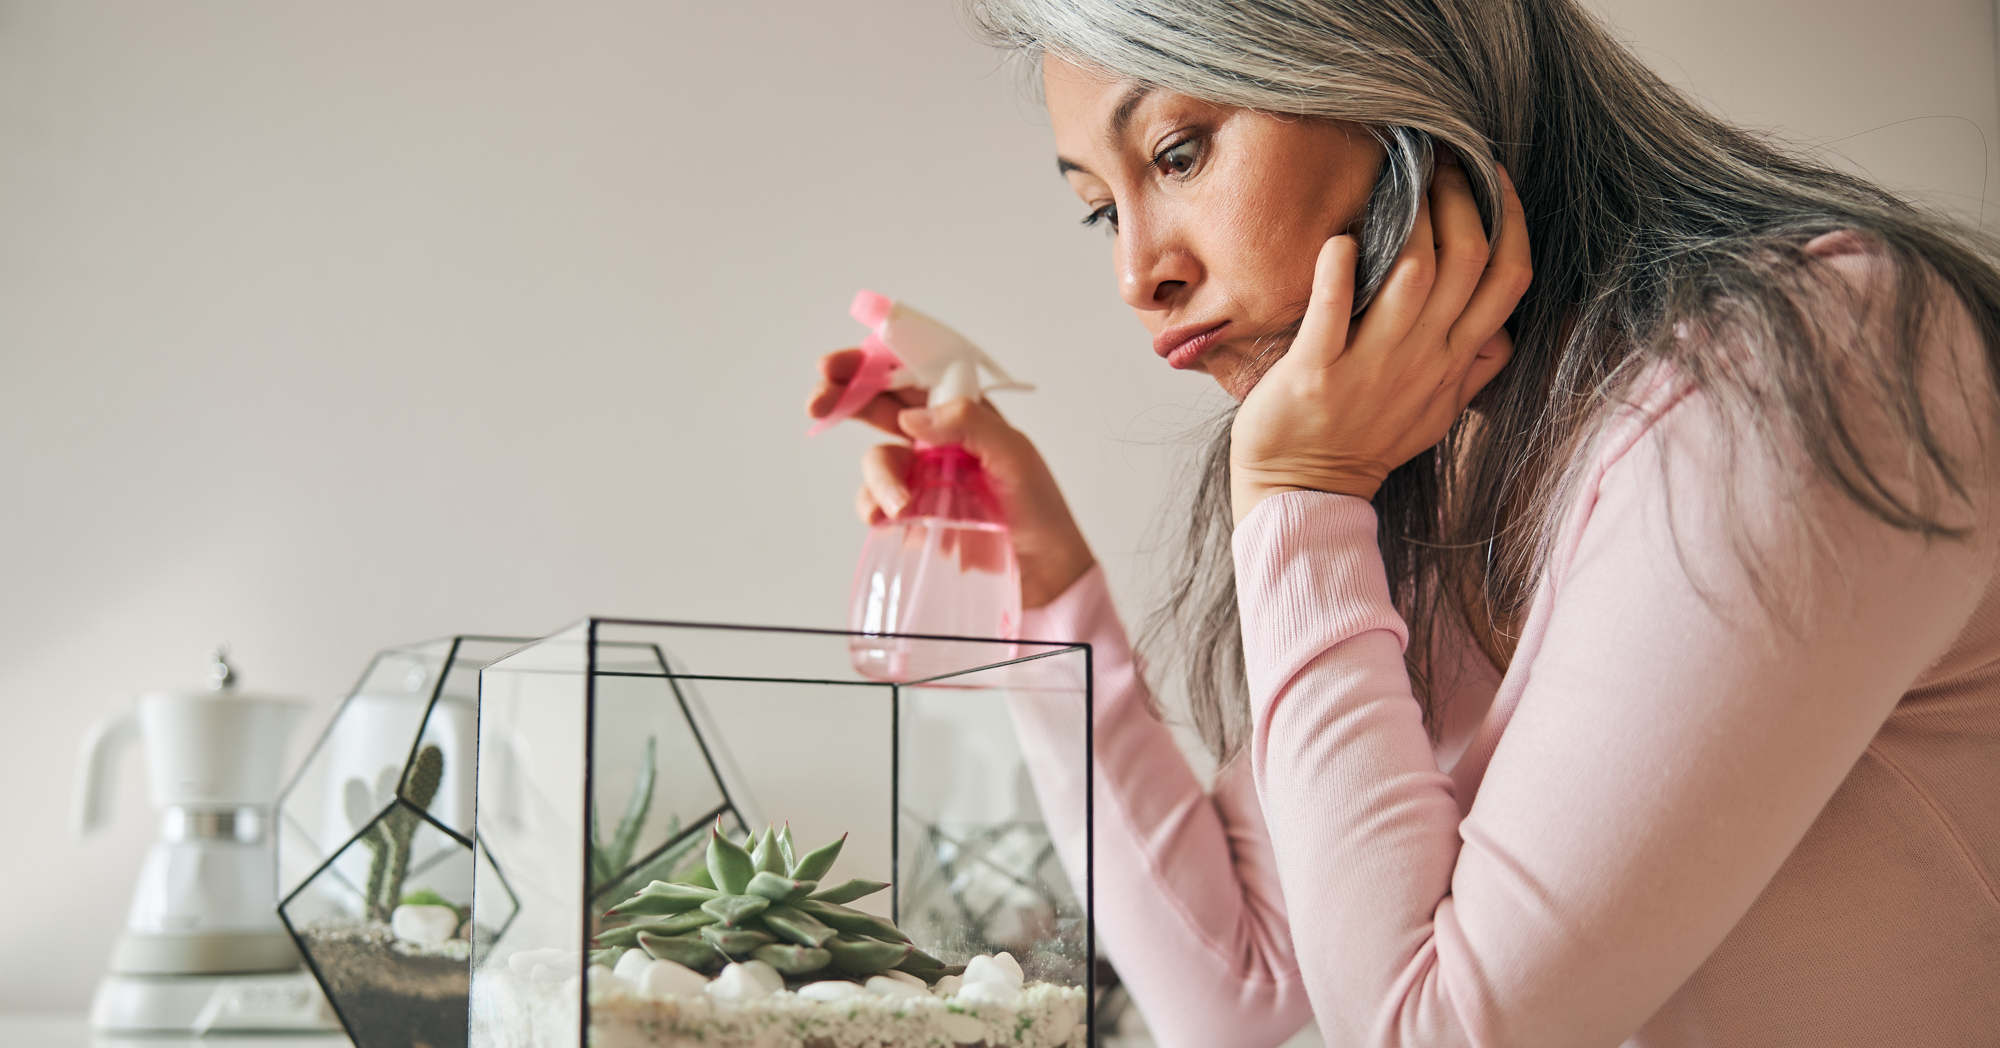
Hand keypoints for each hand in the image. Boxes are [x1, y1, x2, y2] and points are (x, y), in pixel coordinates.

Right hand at [808, 352, 1095, 608]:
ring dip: (877, 478)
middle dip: (843, 399)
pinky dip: (873, 508)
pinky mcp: (912, 513)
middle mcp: (936, 437)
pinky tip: (887, 520)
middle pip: (877, 405)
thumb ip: (968, 424)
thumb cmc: (1038, 508)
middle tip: (818, 404)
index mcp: (962, 410)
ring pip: (877, 460)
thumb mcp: (1015, 454)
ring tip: (900, 507)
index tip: (839, 367)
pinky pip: (876, 503)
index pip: (910, 373)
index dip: (872, 364)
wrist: (1043, 572)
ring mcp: (920, 476)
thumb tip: (912, 417)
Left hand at [1230, 161, 1530, 522]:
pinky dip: (1339, 269)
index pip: (1509, 280)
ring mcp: (1370, 365)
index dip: (1511, 220)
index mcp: (1454, 360)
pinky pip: (1334, 311)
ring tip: (1401, 181)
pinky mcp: (1316, 373)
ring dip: (1412, 221)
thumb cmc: (1367, 441)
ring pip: (1416, 278)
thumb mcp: (1437, 410)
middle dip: (1461, 199)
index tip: (1493, 176)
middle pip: (1468, 263)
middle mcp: (1422, 358)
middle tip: (1438, 162)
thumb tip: (1506, 335)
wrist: (1305, 492)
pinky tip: (1341, 239)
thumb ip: (1474, 370)